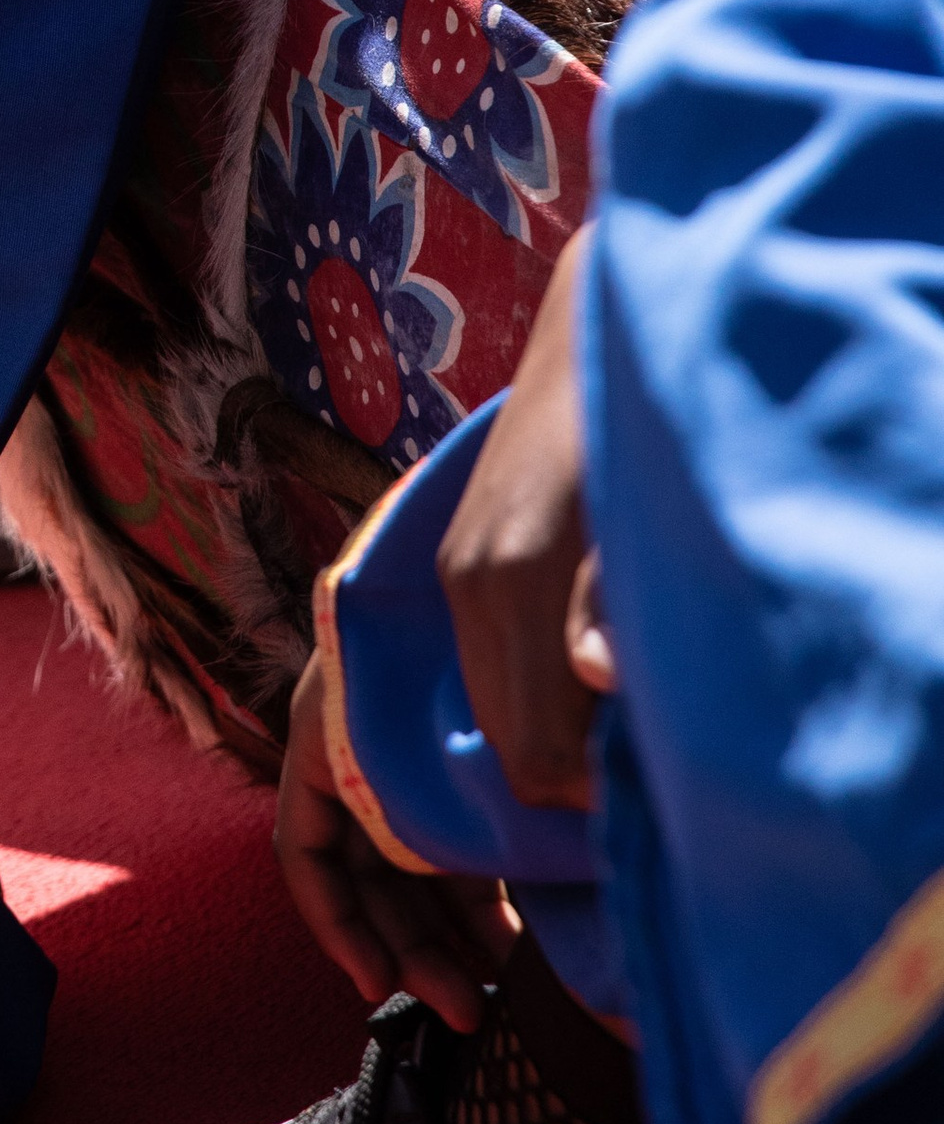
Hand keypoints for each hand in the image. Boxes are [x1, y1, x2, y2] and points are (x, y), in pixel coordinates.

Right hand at [275, 647, 511, 1032]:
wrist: (501, 560)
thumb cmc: (448, 614)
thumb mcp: (430, 688)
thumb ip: (450, 759)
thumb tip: (498, 819)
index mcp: (324, 740)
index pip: (303, 851)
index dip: (335, 922)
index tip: (376, 981)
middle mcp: (354, 768)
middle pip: (363, 882)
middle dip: (407, 953)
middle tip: (464, 1011)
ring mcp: (404, 783)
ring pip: (410, 883)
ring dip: (443, 945)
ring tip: (492, 996)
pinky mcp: (452, 791)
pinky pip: (451, 865)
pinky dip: (474, 911)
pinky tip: (513, 949)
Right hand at [436, 232, 600, 808]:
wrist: (594, 328)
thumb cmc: (641, 423)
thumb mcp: (637, 513)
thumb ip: (611, 600)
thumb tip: (596, 680)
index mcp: (513, 577)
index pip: (534, 756)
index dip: (597, 795)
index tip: (661, 779)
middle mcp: (472, 583)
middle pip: (509, 748)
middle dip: (576, 778)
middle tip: (653, 762)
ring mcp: (463, 572)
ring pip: (496, 713)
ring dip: (558, 736)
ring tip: (631, 716)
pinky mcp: (466, 561)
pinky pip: (492, 670)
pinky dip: (540, 695)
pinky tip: (598, 667)